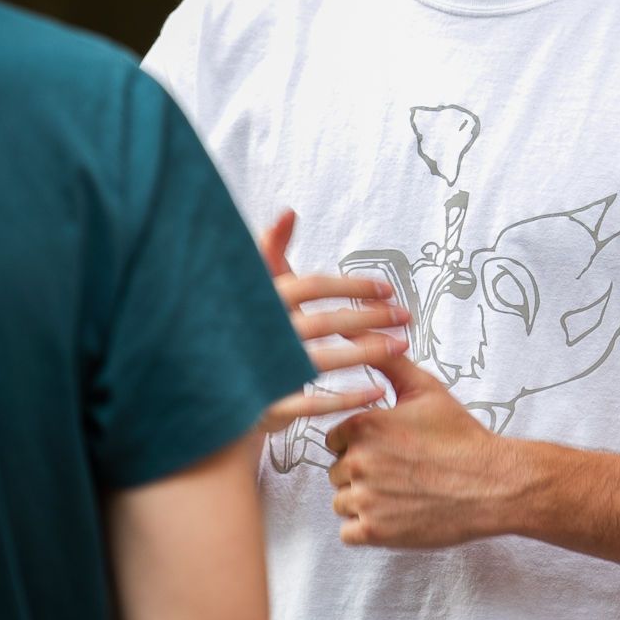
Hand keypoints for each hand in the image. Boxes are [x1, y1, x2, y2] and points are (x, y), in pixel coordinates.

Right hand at [257, 210, 410, 433]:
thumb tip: (289, 211)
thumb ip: (271, 252)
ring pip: (322, 361)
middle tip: (406, 317)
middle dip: (371, 318)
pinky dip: (349, 398)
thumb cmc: (243, 332)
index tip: (387, 288)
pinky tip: (378, 391)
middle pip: (324, 322)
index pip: (311, 286)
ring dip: (367, 353)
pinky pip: (315, 406)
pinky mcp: (266, 409)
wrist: (212, 390)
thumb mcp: (253, 290)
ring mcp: (261, 374)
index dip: (352, 285)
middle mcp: (259, 335)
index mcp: (259, 302)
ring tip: (401, 347)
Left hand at [324, 347, 522, 547]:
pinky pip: (348, 532)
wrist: (494, 484)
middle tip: (402, 471)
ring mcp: (365, 498)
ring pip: (341, 501)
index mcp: (365, 424)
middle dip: (362, 471)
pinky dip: (368, 527)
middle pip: (337, 470)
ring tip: (401, 492)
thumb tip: (354, 328)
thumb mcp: (424, 388)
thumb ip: (384, 358)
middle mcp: (358, 460)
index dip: (362, 443)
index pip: (336, 437)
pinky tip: (396, 513)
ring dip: (364, 499)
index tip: (391, 448)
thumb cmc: (460, 436)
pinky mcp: (374, 531)